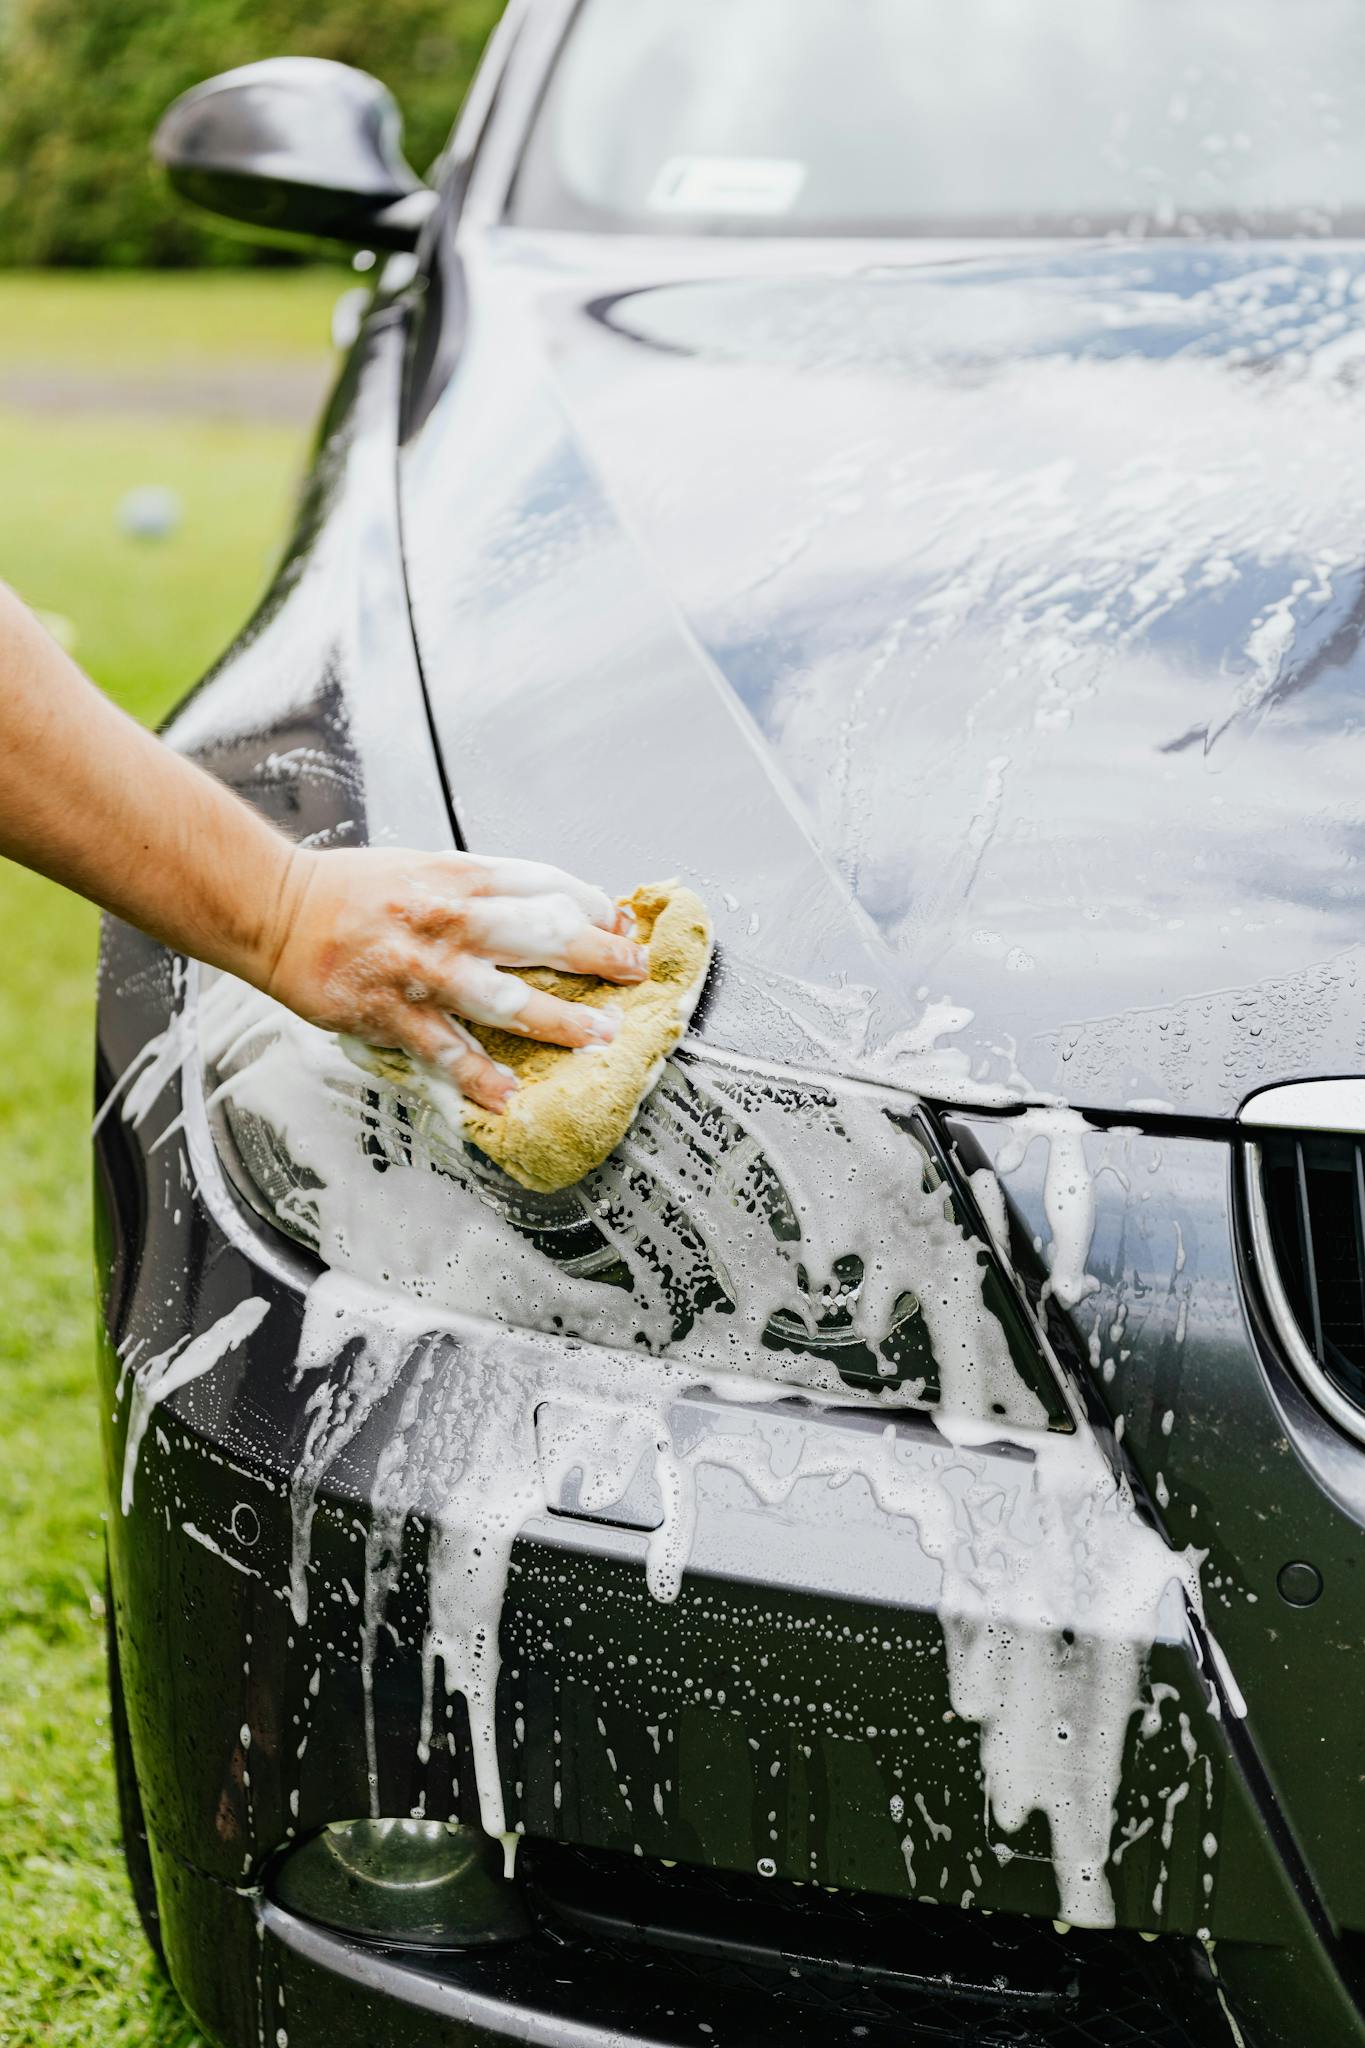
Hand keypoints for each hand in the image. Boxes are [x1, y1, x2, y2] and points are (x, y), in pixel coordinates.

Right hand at [259, 847, 647, 1112]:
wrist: (275, 908)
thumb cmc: (352, 891)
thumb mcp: (425, 869)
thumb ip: (482, 892)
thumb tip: (549, 911)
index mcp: (457, 876)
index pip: (543, 885)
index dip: (591, 906)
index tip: (622, 926)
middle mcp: (445, 918)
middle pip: (538, 934)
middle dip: (595, 956)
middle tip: (636, 975)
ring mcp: (419, 968)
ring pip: (502, 997)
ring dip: (556, 1021)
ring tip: (598, 1039)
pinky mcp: (389, 1012)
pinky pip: (443, 1050)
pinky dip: (477, 1076)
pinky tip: (508, 1095)